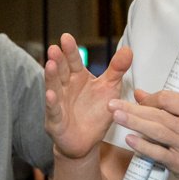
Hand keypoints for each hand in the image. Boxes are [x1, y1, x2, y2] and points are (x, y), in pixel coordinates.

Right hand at [45, 34, 131, 160]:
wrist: (87, 142)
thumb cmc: (95, 113)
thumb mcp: (109, 89)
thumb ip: (117, 69)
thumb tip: (128, 49)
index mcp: (77, 78)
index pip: (73, 61)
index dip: (70, 50)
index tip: (66, 37)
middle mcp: (65, 88)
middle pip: (61, 71)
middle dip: (58, 60)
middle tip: (55, 48)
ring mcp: (58, 103)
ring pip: (54, 88)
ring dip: (51, 77)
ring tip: (50, 64)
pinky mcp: (56, 121)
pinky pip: (54, 111)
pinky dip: (52, 103)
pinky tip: (50, 94)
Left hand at [108, 89, 178, 179]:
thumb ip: (170, 105)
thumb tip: (141, 95)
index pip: (169, 99)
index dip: (150, 99)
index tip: (139, 101)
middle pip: (159, 115)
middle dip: (133, 109)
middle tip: (114, 105)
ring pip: (157, 132)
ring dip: (134, 124)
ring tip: (117, 117)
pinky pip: (158, 153)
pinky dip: (142, 146)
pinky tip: (130, 139)